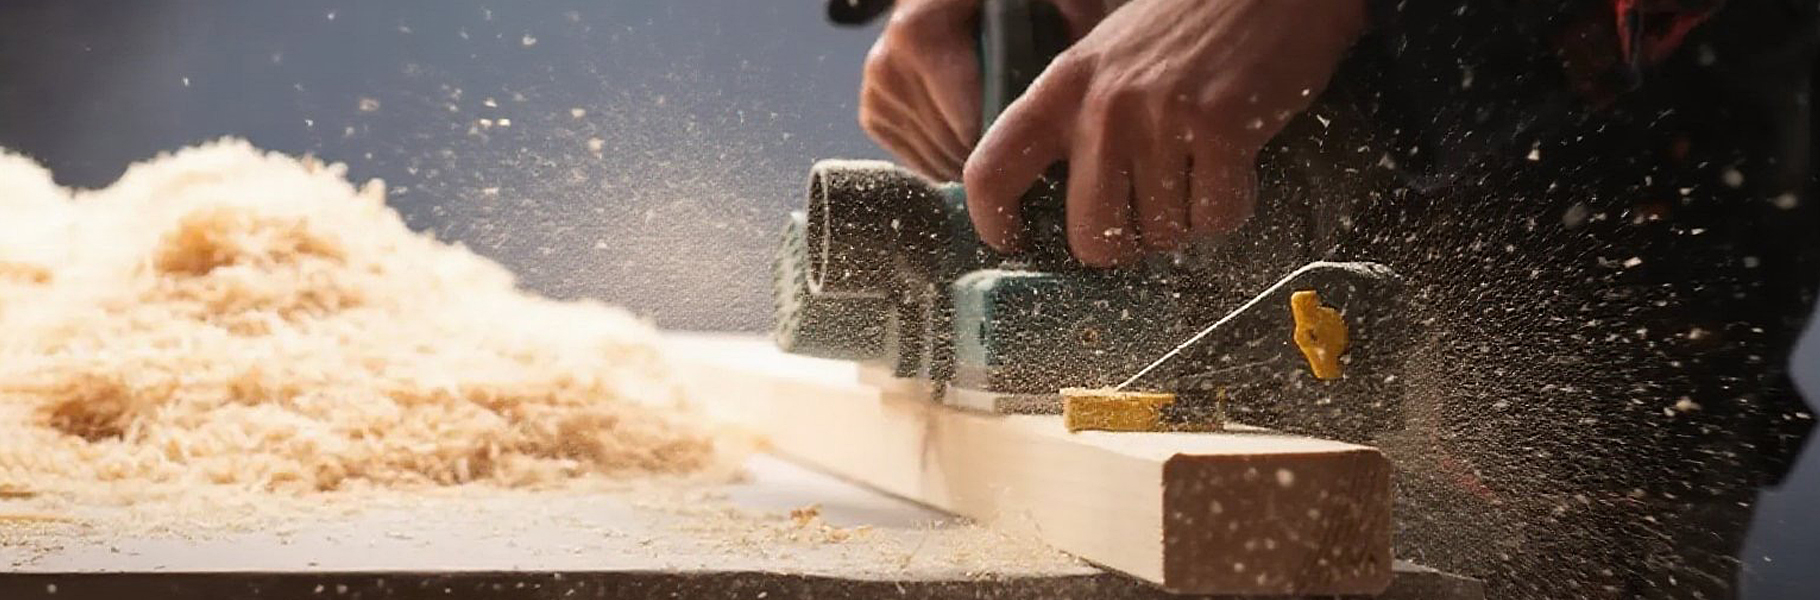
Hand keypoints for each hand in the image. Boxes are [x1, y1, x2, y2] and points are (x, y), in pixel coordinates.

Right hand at [858, 0, 1110, 180]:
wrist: (942, 5)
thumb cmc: (999, 6)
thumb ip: (1066, 10)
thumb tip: (1086, 43)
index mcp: (919, 35)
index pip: (969, 123)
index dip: (1013, 139)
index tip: (1046, 137)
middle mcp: (887, 66)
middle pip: (954, 147)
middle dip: (998, 152)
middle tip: (1034, 144)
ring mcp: (877, 93)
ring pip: (937, 161)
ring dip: (976, 161)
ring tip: (1007, 142)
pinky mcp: (873, 115)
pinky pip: (920, 162)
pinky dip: (952, 160)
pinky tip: (975, 137)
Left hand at [961, 0, 1366, 265]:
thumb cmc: (1187, 26)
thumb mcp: (1106, 58)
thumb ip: (1075, 122)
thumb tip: (1063, 209)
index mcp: (1062, 87)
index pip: (990, 173)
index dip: (996, 224)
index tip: (1019, 242)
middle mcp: (1104, 106)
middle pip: (1090, 237)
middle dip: (1123, 246)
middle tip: (1145, 220)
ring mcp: (1162, 117)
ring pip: (1161, 234)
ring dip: (1184, 221)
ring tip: (1196, 168)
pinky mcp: (1222, 129)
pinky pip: (1216, 218)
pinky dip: (1229, 207)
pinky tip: (1233, 166)